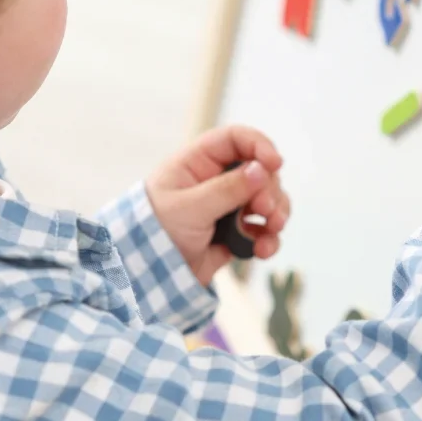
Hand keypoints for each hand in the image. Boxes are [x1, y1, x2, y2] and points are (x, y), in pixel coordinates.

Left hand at [146, 126, 289, 284]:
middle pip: (259, 171)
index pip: (235, 140)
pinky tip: (263, 250)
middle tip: (265, 210)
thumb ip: (227, 189)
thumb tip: (263, 170)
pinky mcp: (234, 235)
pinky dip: (269, 238)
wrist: (145, 281)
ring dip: (276, 213)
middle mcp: (214, 181)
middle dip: (269, 189)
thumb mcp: (190, 208)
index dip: (259, 146)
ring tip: (272, 229)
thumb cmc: (155, 234)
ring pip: (266, 200)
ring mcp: (226, 208)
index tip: (275, 164)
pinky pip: (262, 230)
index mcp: (196, 163)